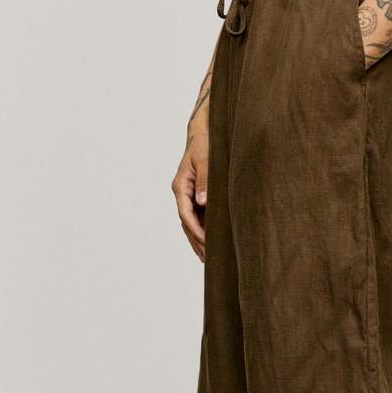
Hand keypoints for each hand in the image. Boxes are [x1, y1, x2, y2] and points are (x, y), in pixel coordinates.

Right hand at [172, 111, 208, 261]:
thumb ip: (204, 180)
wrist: (204, 133)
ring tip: (207, 259)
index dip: (195, 229)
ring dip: (198, 240)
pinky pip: (198, 218)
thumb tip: (201, 202)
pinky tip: (210, 243)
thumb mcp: (205, 159)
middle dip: (195, 241)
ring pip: (190, 223)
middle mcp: (183, 193)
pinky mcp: (197, 197)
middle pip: (186, 223)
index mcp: (181, 186)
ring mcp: (189, 196)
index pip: (185, 213)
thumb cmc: (205, 144)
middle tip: (207, 258)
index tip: (205, 241)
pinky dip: (202, 231)